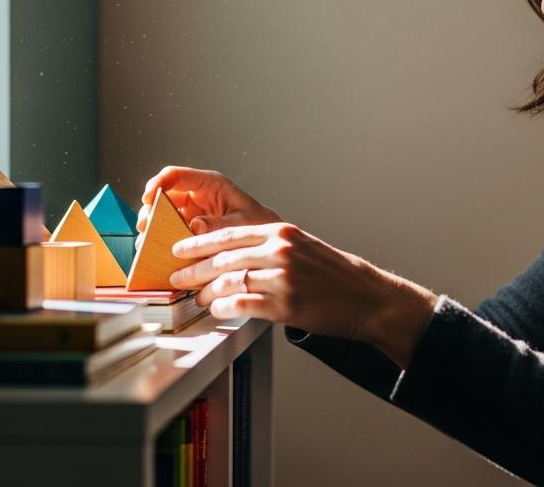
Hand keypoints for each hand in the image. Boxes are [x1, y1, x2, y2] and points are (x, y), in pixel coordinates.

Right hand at [135, 165, 282, 249]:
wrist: (269, 242)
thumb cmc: (260, 225)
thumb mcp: (241, 224)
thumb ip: (218, 224)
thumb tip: (195, 226)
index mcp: (210, 184)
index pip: (176, 175)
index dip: (158, 183)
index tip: (148, 197)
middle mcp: (197, 195)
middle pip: (164, 195)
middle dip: (151, 209)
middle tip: (145, 226)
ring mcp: (192, 212)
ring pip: (163, 213)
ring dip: (153, 226)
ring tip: (147, 241)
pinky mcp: (190, 229)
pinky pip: (170, 230)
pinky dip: (161, 239)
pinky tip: (156, 250)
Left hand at [165, 220, 438, 360]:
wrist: (367, 297)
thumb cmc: (335, 275)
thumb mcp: (302, 247)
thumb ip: (269, 246)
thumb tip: (232, 254)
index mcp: (281, 232)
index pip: (228, 234)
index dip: (198, 242)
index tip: (179, 250)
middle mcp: (279, 250)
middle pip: (222, 258)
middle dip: (193, 270)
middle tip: (176, 279)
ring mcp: (282, 278)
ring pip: (228, 282)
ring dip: (207, 293)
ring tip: (198, 300)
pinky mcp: (286, 305)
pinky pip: (243, 305)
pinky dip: (225, 309)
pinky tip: (218, 311)